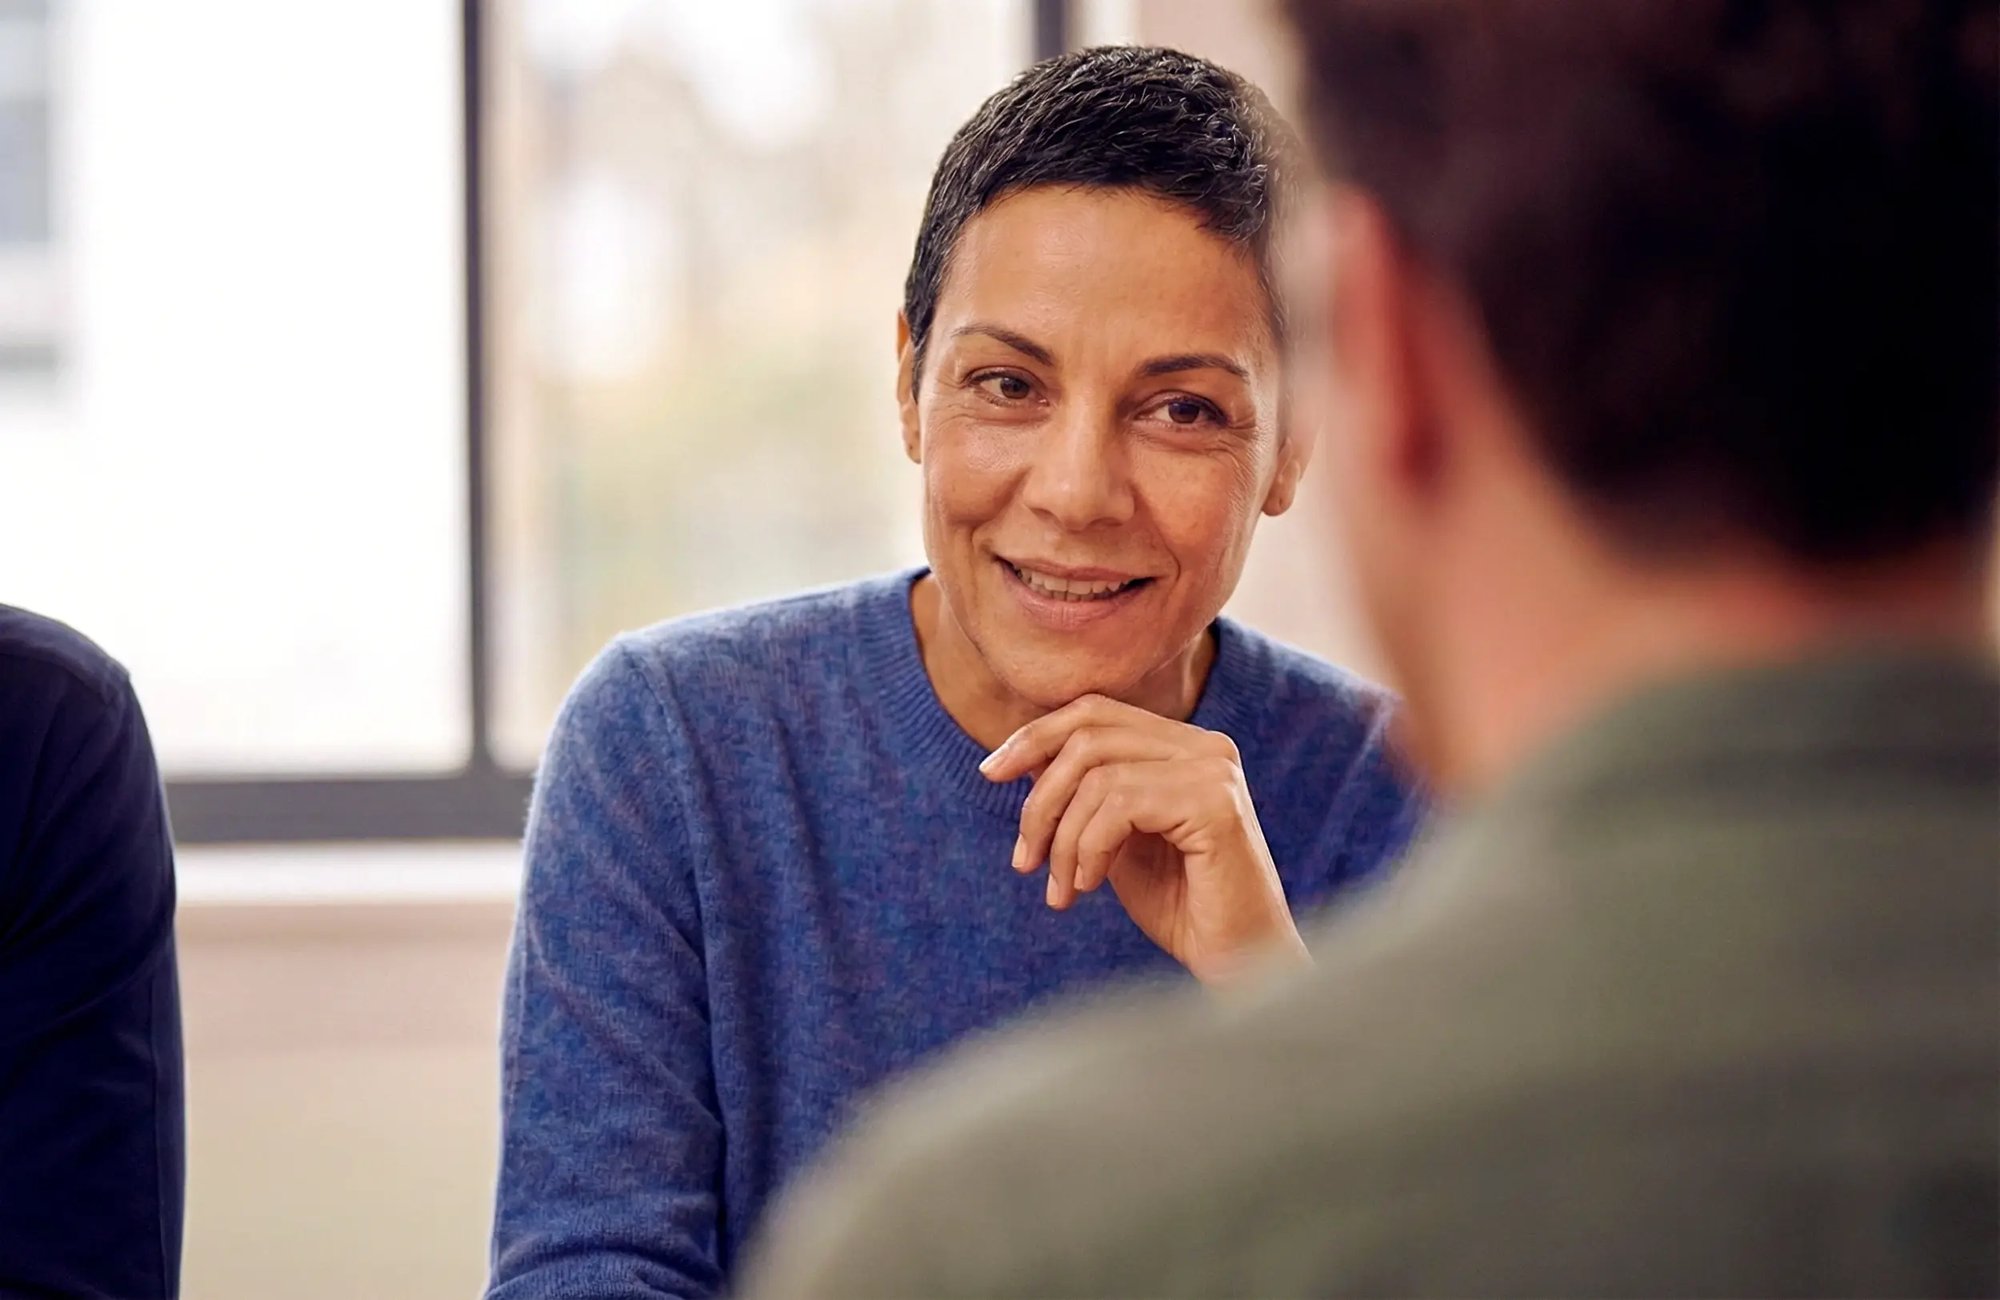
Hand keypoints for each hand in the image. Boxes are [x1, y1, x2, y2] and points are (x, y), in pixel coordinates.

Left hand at [980, 695, 1309, 985]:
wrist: (1241, 966)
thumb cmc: (1181, 909)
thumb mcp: (1115, 841)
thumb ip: (1083, 797)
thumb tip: (1021, 759)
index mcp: (1184, 746)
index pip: (1094, 712)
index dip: (1034, 735)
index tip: (990, 774)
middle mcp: (1205, 746)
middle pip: (1088, 733)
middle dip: (1040, 797)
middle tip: (1023, 860)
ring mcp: (1213, 769)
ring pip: (1097, 773)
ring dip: (1062, 838)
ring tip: (1062, 889)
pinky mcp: (1214, 802)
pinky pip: (1119, 804)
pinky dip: (1088, 848)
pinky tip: (1091, 887)